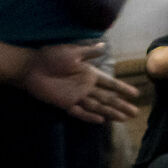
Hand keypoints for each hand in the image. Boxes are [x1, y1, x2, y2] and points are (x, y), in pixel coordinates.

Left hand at [20, 42, 139, 123]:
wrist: (31, 67)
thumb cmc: (51, 56)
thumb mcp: (72, 52)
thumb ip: (89, 52)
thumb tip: (104, 47)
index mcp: (90, 74)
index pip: (110, 83)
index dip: (122, 89)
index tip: (136, 94)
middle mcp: (86, 87)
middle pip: (108, 98)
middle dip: (121, 105)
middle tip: (135, 112)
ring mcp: (77, 96)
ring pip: (98, 106)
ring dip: (111, 112)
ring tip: (124, 119)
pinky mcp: (65, 103)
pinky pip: (80, 112)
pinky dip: (90, 117)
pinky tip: (101, 120)